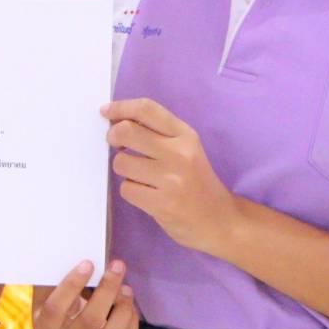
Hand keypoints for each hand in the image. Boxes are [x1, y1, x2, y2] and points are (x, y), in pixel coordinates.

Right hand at [32, 259, 138, 328]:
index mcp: (44, 328)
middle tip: (117, 267)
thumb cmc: (57, 302)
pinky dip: (131, 323)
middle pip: (89, 321)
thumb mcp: (50, 291)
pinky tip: (129, 305)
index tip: (88, 263)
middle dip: (107, 290)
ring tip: (126, 288)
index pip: (56, 308)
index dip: (72, 284)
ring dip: (122, 309)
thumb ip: (58, 275)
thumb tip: (75, 247)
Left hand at [106, 98, 237, 254]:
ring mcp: (171, 180)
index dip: (121, 107)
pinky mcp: (162, 204)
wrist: (221, 221)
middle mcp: (179, 153)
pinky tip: (146, 194)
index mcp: (185, 135)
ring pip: (121, 163)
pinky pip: (126, 189)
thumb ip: (159, 133)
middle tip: (116, 144)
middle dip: (113, 137)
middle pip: (127, 132)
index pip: (146, 109)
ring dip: (123, 169)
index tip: (106, 112)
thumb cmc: (198, 182)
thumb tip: (118, 122)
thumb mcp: (187, 149)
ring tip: (139, 176)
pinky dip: (131, 191)